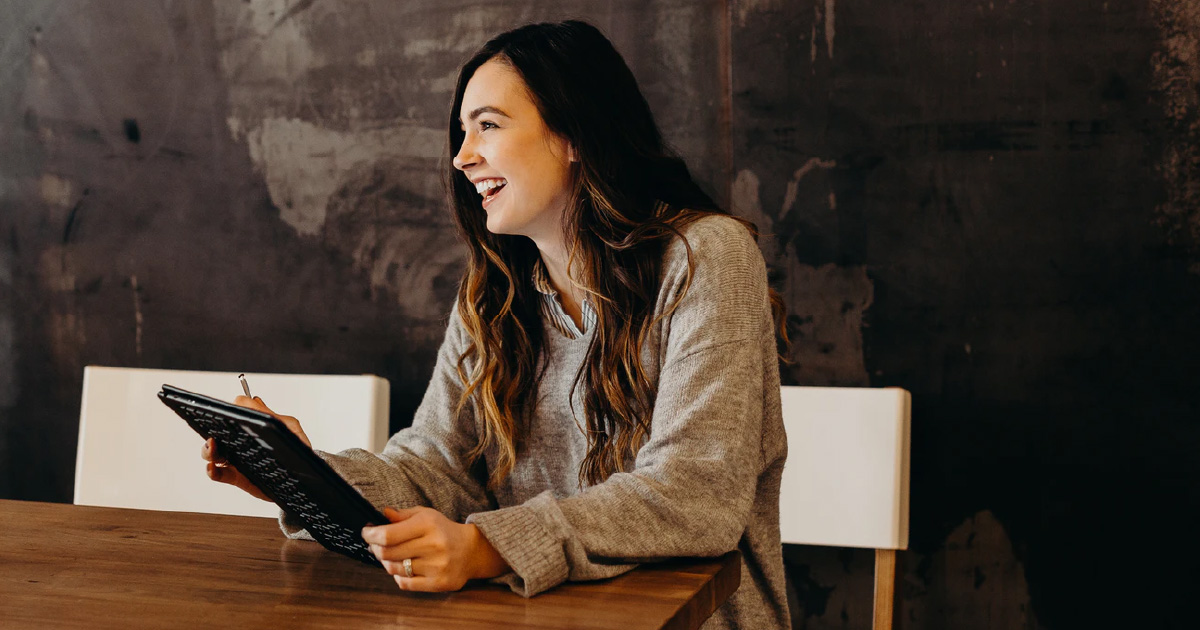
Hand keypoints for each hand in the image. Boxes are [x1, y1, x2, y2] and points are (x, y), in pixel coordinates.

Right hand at [200, 395, 311, 500]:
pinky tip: (212, 467)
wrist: (305, 475)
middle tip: (215, 431)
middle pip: (217, 433)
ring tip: (212, 446)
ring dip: (208, 449)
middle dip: (211, 430)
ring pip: (213, 453)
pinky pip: (219, 474)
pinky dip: (212, 471)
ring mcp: (237, 460)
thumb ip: (271, 415)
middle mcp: (241, 442)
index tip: (228, 411)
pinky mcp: (237, 478)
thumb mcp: (289, 427)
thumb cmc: (297, 448)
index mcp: (252, 428)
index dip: (228, 412)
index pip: (233, 416)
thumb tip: (253, 400)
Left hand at [362, 507, 509, 591]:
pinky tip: (402, 568)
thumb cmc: (443, 530)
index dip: (371, 535)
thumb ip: (403, 515)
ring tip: (389, 556)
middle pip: (387, 553)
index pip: (388, 535)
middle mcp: (433, 545)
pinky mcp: (438, 583)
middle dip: (375, 548)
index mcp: (428, 525)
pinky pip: (405, 583)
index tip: (366, 533)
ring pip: (394, 569)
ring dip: (385, 562)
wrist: (471, 550)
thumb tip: (383, 514)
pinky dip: (398, 576)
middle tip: (374, 545)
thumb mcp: (426, 515)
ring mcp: (436, 566)